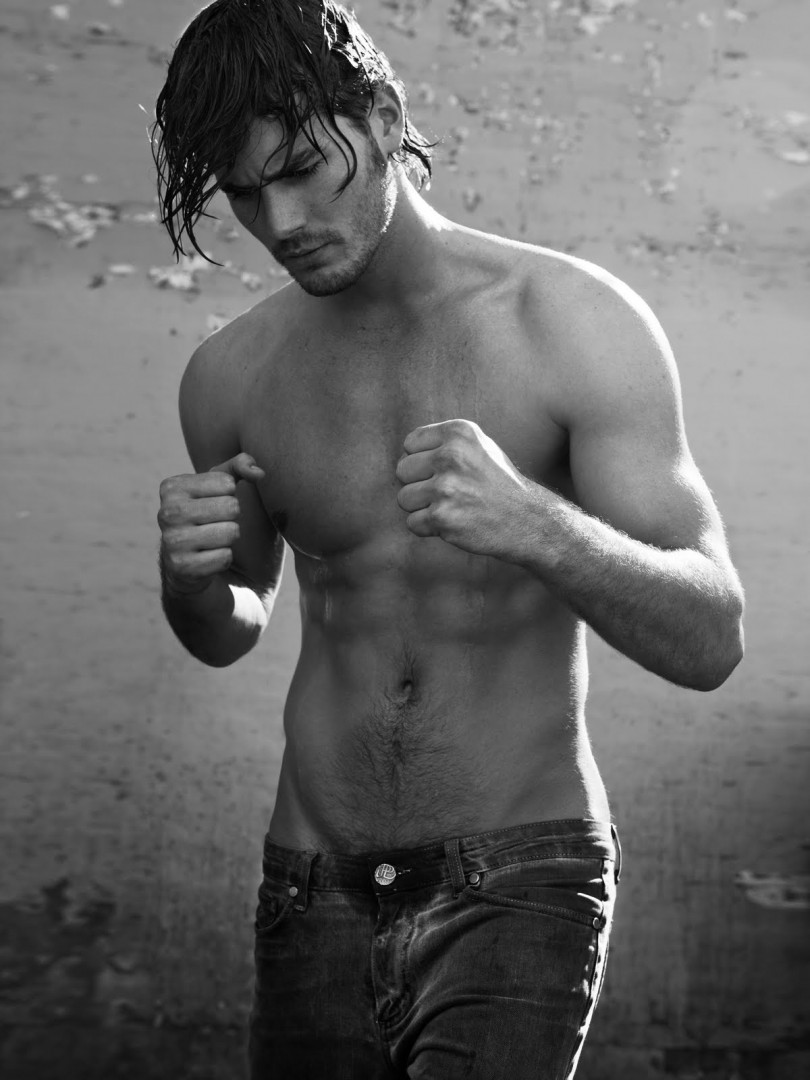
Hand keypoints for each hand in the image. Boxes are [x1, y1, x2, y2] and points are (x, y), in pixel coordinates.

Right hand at [158, 452, 264, 594]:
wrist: (222, 582)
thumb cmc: (230, 531)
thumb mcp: (235, 493)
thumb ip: (241, 468)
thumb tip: (257, 470)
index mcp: (173, 488)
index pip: (227, 482)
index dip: (235, 499)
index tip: (220, 511)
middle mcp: (165, 512)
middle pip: (230, 506)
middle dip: (236, 522)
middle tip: (221, 532)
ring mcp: (170, 542)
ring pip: (229, 532)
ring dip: (232, 543)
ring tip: (216, 547)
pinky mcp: (180, 569)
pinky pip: (224, 556)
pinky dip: (226, 562)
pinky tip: (212, 565)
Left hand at [395, 419, 529, 556]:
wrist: (526, 519)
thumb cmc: (496, 482)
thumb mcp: (477, 446)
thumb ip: (442, 442)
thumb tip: (403, 453)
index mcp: (458, 432)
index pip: (410, 443)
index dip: (423, 460)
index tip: (445, 471)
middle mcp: (451, 455)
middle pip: (402, 470)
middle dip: (419, 484)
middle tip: (448, 493)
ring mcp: (446, 487)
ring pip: (403, 498)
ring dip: (422, 508)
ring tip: (451, 507)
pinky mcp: (442, 516)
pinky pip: (412, 523)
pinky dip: (428, 528)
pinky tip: (453, 523)